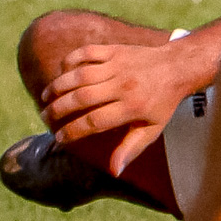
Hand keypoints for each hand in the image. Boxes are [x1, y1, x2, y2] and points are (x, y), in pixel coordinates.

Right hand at [41, 40, 194, 175]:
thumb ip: (130, 148)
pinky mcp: (114, 50)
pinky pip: (85, 53)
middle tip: (44, 116)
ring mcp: (117, 65)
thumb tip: (114, 171)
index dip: (73, 131)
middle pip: (82, 98)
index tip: (59, 138)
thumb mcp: (151, 130)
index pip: (94, 121)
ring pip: (79, 75)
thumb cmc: (162, 103)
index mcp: (132, 108)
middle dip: (58, 109)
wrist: (176, 67)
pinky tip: (60, 73)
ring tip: (44, 97)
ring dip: (58, 86)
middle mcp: (122, 86)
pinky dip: (70, 61)